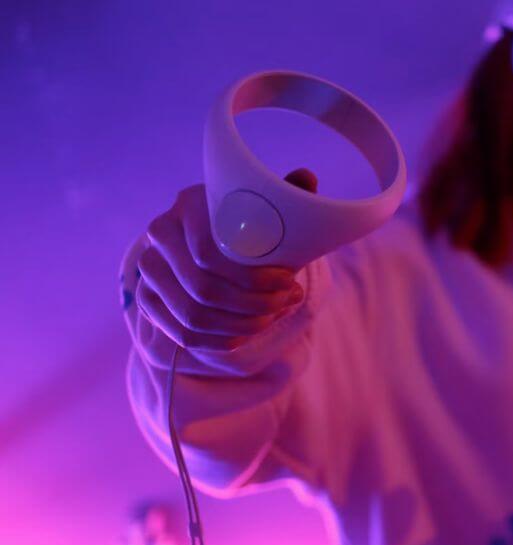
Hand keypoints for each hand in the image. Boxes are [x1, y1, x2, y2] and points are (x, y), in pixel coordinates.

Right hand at [135, 168, 317, 351]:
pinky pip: (184, 334)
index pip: (211, 253)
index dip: (254, 277)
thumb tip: (307, 177)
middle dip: (254, 304)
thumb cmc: (250, 222)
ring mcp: (149, 268)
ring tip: (274, 317)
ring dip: (242, 325)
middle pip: (204, 289)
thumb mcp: (268, 207)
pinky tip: (248, 333)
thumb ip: (287, 194)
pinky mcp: (148, 299)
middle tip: (288, 302)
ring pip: (194, 316)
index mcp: (188, 204)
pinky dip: (221, 340)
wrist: (213, 242)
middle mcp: (160, 232)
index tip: (290, 280)